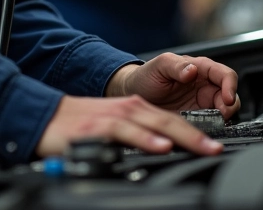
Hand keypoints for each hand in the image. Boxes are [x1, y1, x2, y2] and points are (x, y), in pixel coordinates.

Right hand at [36, 94, 223, 156]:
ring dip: (180, 134)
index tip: (213, 147)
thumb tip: (161, 152)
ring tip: (200, 146)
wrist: (46, 116)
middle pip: (169, 120)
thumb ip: (136, 138)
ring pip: (154, 122)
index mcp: (134, 110)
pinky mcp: (100, 125)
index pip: (171, 121)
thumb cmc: (79, 126)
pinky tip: (161, 146)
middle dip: (196, 135)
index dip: (194, 133)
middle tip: (216, 148)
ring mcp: (115, 116)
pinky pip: (128, 131)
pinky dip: (146, 138)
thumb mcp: (113, 129)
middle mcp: (129, 109)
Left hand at [106, 53, 239, 119]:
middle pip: (230, 94)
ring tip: (212, 122)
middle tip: (221, 115)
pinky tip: (204, 130)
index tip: (226, 98)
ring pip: (225, 110)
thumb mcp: (159, 66)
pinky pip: (212, 123)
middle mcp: (204, 85)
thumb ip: (176, 65)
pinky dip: (214, 127)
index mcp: (199, 68)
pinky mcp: (197, 119)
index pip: (225, 74)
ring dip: (224, 117)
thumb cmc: (146, 76)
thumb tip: (192, 70)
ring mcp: (201, 103)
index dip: (230, 86)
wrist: (133, 95)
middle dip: (229, 105)